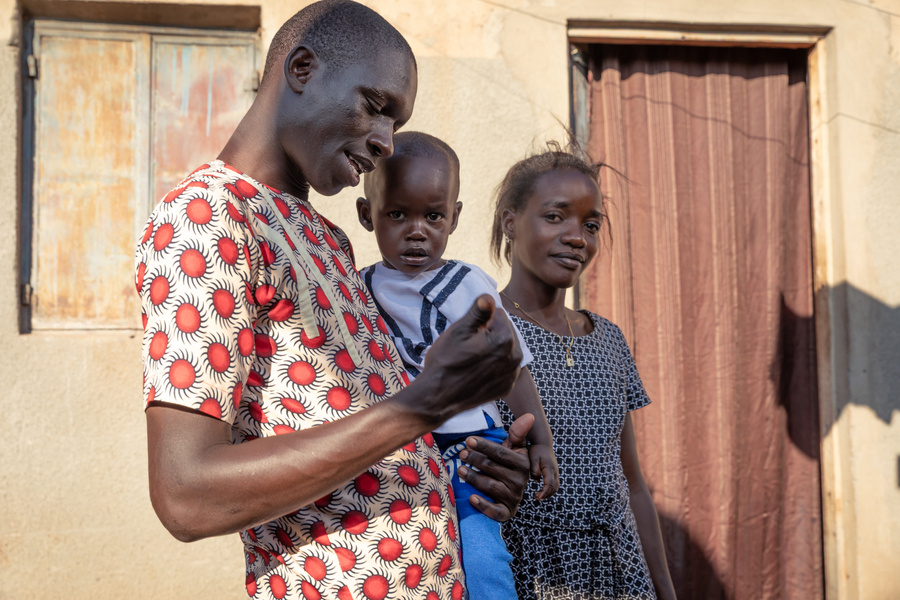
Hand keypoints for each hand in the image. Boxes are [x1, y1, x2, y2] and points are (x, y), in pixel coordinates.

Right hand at [413, 295, 522, 426]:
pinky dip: (495, 364)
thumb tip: (489, 296)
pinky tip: (478, 369)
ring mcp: (512, 374)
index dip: (481, 319)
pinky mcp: (507, 386)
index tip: (468, 332)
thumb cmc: (445, 362)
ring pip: (506, 348)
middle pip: (505, 330)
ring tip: (472, 356)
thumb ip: (478, 311)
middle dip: (489, 332)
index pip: (498, 313)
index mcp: (504, 339)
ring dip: (493, 347)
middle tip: (468, 345)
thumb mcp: (458, 331)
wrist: (438, 397)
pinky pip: (505, 366)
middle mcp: (515, 356)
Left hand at [457, 413, 532, 521]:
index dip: (484, 446)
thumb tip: (530, 415)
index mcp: (523, 463)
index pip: (500, 453)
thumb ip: (518, 433)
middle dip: (475, 459)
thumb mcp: (514, 449)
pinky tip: (471, 498)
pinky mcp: (507, 511)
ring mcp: (514, 497)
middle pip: (492, 467)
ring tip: (460, 470)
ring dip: (473, 477)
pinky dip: (483, 505)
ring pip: (490, 485)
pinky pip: (495, 510)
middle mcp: (520, 480)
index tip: (468, 440)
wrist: (511, 493)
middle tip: (461, 454)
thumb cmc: (507, 465)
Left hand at [528, 443, 559, 500]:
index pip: (549, 484)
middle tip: (536, 497)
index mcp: (550, 468)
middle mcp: (555, 471)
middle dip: (546, 495)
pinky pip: (555, 483)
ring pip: (556, 486)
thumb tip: (537, 481)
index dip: (544, 492)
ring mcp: (556, 471)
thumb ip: (534, 470)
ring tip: (539, 495)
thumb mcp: (533, 459)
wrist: (543, 443)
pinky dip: (551, 489)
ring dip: (549, 493)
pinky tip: (543, 491)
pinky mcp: (555, 471)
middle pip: (554, 487)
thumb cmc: (536, 450)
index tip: (538, 497)